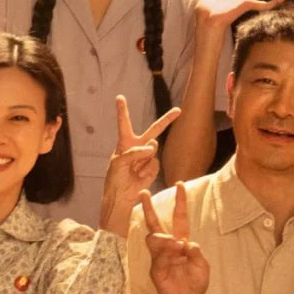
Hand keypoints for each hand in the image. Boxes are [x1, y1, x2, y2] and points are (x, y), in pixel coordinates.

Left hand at [100, 94, 181, 233]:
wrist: (122, 196)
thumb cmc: (115, 178)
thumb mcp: (118, 163)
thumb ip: (134, 152)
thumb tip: (153, 146)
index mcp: (125, 142)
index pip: (124, 123)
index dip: (122, 110)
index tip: (119, 97)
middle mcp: (138, 145)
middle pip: (154, 129)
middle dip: (167, 120)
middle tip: (178, 110)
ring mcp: (147, 156)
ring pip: (153, 149)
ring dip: (143, 160)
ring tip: (133, 170)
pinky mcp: (153, 166)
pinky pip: (155, 162)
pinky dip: (147, 170)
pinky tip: (139, 176)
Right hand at [140, 187, 211, 293]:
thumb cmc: (194, 283)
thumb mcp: (202, 267)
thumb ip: (196, 254)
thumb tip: (185, 243)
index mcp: (181, 242)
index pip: (179, 218)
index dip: (180, 202)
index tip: (180, 184)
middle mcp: (168, 247)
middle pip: (155, 224)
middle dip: (149, 208)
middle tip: (142, 192)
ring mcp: (160, 258)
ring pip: (154, 239)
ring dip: (164, 239)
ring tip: (175, 243)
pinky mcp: (156, 270)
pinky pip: (158, 258)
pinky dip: (166, 254)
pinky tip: (174, 254)